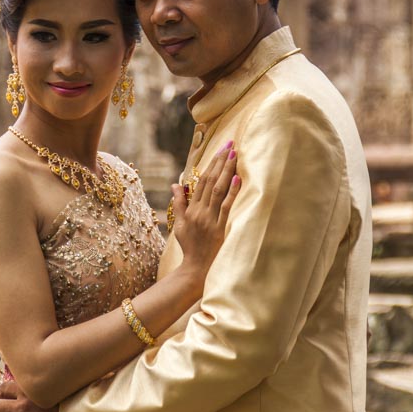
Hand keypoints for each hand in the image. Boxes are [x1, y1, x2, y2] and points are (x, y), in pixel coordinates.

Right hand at [174, 144, 239, 281]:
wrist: (196, 268)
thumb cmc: (189, 246)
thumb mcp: (179, 224)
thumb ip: (178, 203)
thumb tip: (175, 184)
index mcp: (190, 209)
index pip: (200, 181)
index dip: (210, 163)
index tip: (220, 149)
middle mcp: (199, 211)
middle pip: (210, 180)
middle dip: (220, 161)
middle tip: (229, 144)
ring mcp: (209, 219)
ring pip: (217, 190)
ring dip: (226, 170)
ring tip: (234, 154)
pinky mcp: (219, 228)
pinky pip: (225, 206)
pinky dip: (231, 192)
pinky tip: (237, 178)